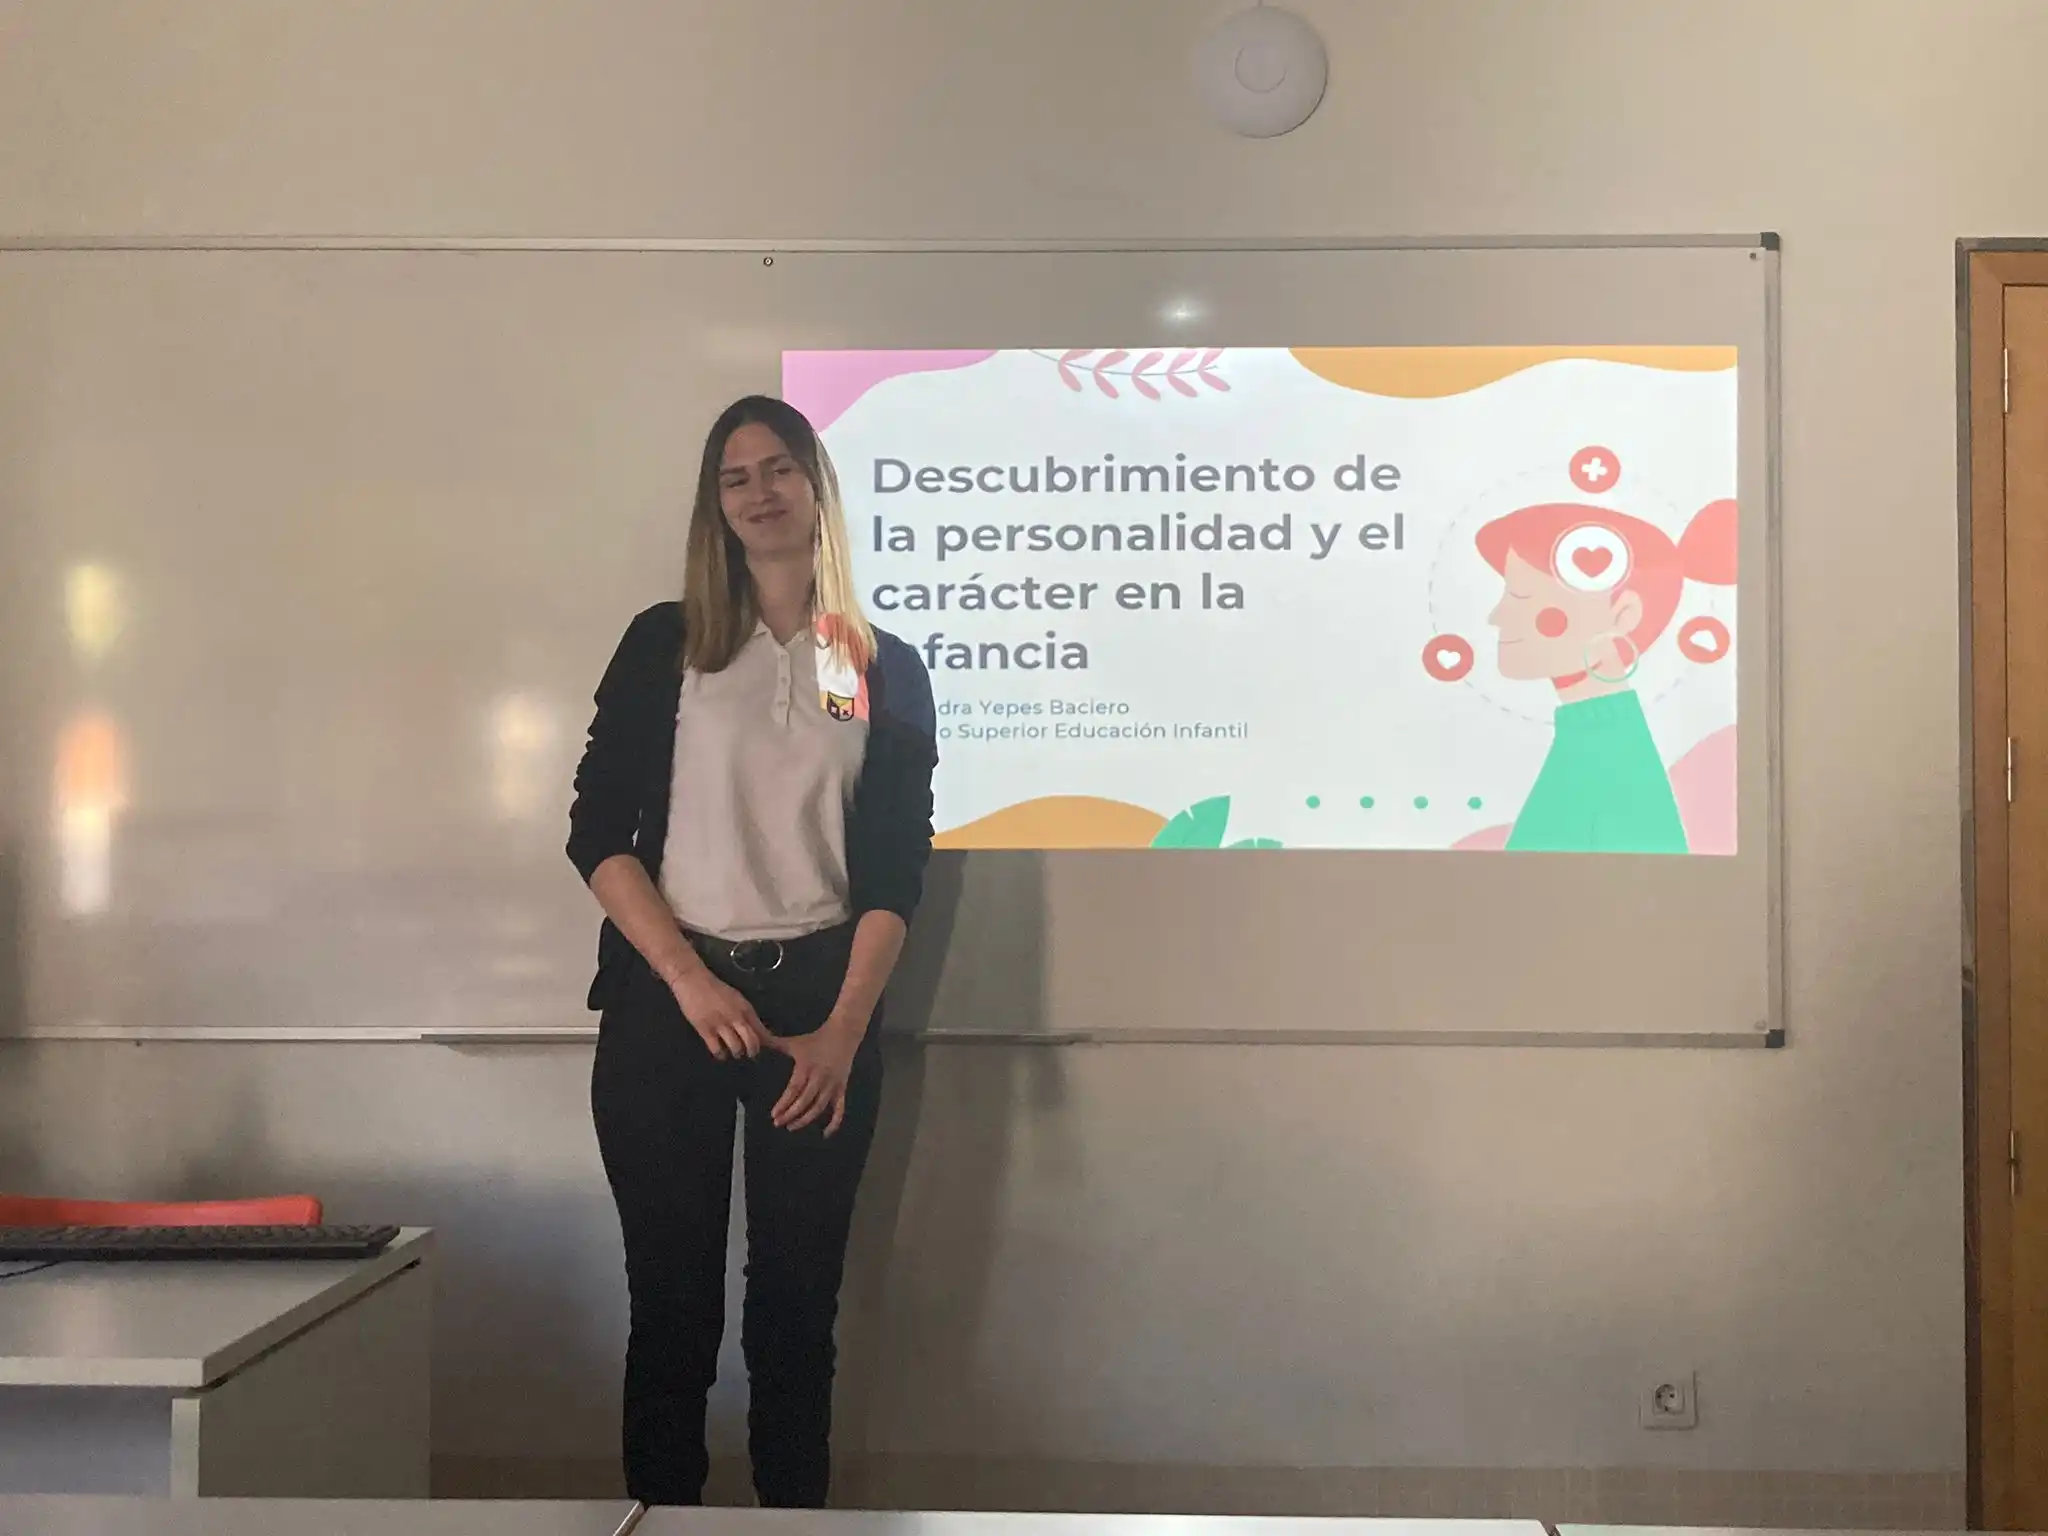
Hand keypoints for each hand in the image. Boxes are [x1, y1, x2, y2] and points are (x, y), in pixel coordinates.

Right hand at [668, 969, 767, 1060]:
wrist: (693, 980)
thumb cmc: (715, 988)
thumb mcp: (736, 998)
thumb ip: (745, 1013)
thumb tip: (755, 1029)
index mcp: (746, 1008)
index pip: (762, 1030)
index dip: (769, 1043)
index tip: (769, 1048)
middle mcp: (736, 1017)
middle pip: (752, 1042)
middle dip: (753, 1051)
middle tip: (751, 1054)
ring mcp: (721, 1024)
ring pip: (736, 1048)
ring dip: (737, 1053)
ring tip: (735, 1052)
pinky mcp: (705, 1030)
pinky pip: (717, 1049)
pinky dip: (721, 1054)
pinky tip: (720, 1053)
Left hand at [767, 1019, 860, 1134]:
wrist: (843, 1034)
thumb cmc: (815, 1040)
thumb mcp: (794, 1042)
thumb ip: (773, 1043)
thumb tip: (754, 1040)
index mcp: (807, 1067)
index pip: (794, 1089)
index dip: (784, 1103)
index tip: (774, 1114)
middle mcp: (820, 1078)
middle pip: (805, 1101)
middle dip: (791, 1114)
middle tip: (778, 1123)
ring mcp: (832, 1085)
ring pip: (819, 1107)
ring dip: (805, 1119)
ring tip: (792, 1126)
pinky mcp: (842, 1088)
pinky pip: (839, 1108)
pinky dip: (834, 1122)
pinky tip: (825, 1134)